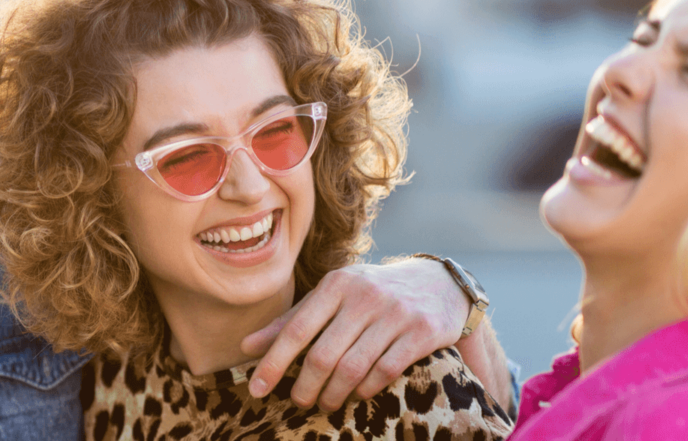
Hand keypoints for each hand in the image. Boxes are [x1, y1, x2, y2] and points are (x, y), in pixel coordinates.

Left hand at [239, 259, 468, 409]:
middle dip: (305, 386)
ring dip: (333, 394)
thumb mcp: (333, 296)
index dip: (273, 363)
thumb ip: (292, 321)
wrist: (440, 283)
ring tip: (325, 404)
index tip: (255, 389)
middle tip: (298, 402)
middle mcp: (364, 295)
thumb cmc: (372, 294)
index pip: (296, 329)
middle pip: (322, 355)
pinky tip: (357, 395)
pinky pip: (385, 370)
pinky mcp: (421, 331)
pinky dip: (366, 389)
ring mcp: (395, 313)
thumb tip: (246, 347)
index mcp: (336, 283)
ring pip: (352, 367)